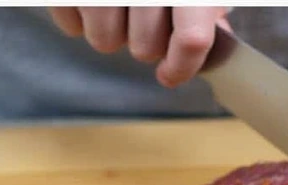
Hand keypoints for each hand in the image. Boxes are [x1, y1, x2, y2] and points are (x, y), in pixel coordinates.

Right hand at [50, 7, 230, 86]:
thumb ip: (206, 8)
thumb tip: (218, 48)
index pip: (191, 39)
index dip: (182, 66)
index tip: (169, 74)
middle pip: (144, 46)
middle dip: (145, 42)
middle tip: (142, 17)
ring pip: (104, 40)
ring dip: (110, 32)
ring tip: (115, 3)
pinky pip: (69, 24)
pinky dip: (78, 18)